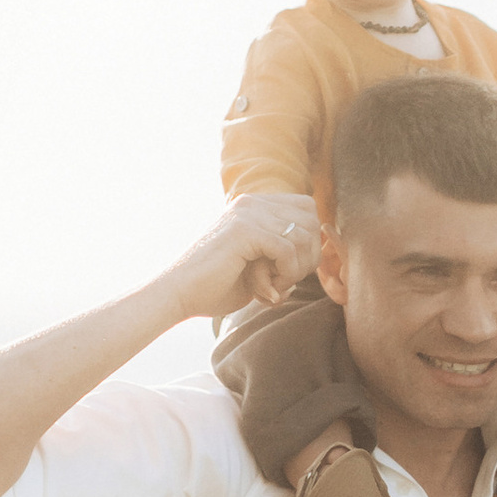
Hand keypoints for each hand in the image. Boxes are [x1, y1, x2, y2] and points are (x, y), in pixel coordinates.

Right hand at [173, 196, 320, 324]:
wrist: (178, 294)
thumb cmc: (215, 286)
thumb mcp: (257, 266)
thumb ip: (284, 254)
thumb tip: (318, 256)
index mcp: (254, 205)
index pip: (307, 209)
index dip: (309, 242)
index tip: (291, 270)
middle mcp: (252, 202)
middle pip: (310, 220)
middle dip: (308, 256)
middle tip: (285, 281)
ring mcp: (247, 212)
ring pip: (303, 235)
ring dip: (296, 269)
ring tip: (274, 287)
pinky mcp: (244, 229)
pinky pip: (288, 249)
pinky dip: (287, 274)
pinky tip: (268, 289)